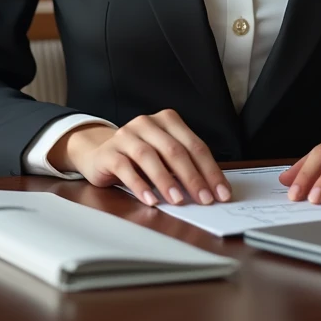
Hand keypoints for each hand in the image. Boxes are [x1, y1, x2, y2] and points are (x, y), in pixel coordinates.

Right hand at [49, 109, 231, 206]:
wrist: (100, 153)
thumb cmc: (139, 157)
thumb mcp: (164, 157)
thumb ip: (183, 167)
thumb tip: (210, 190)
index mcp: (168, 120)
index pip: (194, 145)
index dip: (210, 170)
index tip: (221, 192)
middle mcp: (148, 123)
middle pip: (174, 150)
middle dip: (192, 177)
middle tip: (204, 199)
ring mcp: (127, 135)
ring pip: (150, 156)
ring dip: (166, 181)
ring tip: (178, 200)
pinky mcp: (109, 152)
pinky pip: (125, 168)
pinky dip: (139, 185)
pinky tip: (150, 199)